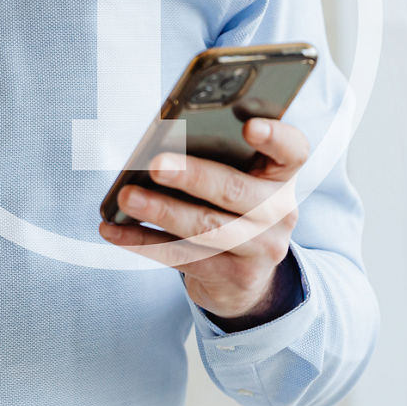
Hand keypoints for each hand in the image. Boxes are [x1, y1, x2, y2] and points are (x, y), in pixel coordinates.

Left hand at [98, 118, 307, 323]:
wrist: (248, 278)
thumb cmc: (233, 208)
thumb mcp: (243, 180)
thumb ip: (220, 158)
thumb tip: (162, 144)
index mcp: (282, 176)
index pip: (293, 150)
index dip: (275, 137)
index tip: (249, 127)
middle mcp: (279, 212)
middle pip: (236, 191)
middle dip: (193, 176)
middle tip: (156, 164)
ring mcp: (259, 249)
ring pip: (206, 228)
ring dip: (161, 212)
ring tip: (127, 197)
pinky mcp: (231, 277)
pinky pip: (180, 257)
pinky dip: (142, 241)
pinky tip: (113, 229)